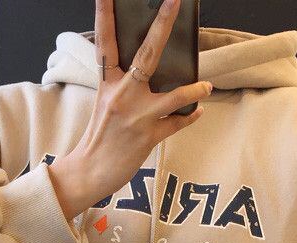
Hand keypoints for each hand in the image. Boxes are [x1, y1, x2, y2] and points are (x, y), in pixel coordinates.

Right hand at [48, 0, 212, 219]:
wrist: (90, 171)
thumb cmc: (99, 137)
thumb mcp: (105, 104)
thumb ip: (123, 84)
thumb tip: (146, 69)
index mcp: (107, 83)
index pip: (105, 42)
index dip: (105, 15)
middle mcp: (122, 95)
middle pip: (146, 54)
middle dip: (162, 26)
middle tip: (174, 2)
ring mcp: (137, 116)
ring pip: (173, 96)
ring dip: (193, 90)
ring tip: (206, 85)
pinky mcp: (148, 137)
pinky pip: (176, 122)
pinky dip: (189, 116)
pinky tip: (198, 111)